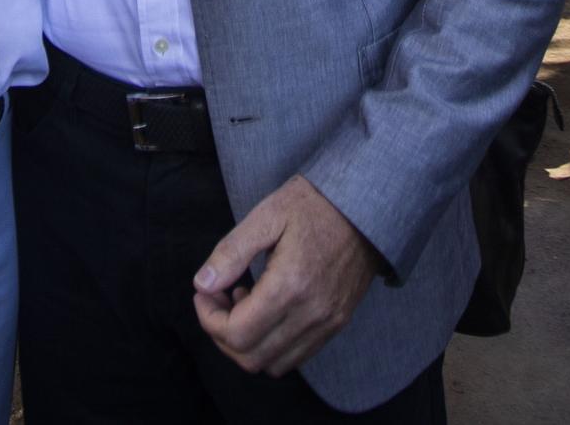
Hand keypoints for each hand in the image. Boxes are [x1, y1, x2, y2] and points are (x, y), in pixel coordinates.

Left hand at [192, 175, 380, 376]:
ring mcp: (328, 323)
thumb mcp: (267, 215)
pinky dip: (272, 345)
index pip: (236, 333)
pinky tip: (267, 309)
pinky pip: (297, 356)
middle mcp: (311, 314)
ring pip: (273, 364)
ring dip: (247, 343)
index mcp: (290, 285)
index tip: (204, 294)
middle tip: (217, 298)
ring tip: (243, 302)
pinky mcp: (337, 323)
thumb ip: (231, 252)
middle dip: (222, 334)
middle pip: (250, 357)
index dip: (208, 319)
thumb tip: (203, 285)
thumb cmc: (314, 205)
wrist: (367, 207)